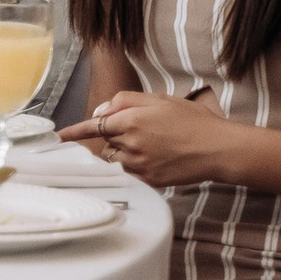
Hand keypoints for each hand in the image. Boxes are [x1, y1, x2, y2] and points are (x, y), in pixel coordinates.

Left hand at [56, 88, 235, 187]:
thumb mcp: (160, 99)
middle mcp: (131, 142)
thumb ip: (126, 100)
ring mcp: (139, 163)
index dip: (75, 131)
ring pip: (114, 158)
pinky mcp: (149, 180)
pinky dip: (133, 166)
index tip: (60, 136)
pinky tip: (155, 159)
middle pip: (105, 141)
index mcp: (132, 119)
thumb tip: (101, 111)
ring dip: (121, 152)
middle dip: (114, 137)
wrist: (220, 149)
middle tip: (142, 132)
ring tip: (149, 146)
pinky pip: (128, 173)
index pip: (95, 125)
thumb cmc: (192, 121)